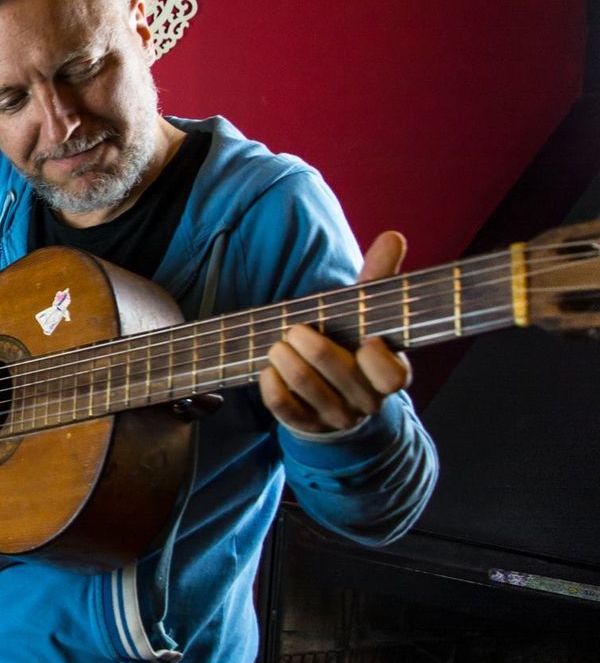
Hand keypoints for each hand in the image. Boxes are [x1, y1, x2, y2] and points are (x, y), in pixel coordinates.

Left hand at [260, 231, 413, 433]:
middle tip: (295, 329)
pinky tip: (268, 368)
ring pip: (308, 388)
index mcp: (389, 373)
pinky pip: (283, 406)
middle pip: (340, 375)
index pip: (393, 376)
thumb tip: (393, 237)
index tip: (365, 338)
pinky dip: (270, 383)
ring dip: (286, 360)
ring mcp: (335, 416)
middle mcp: (365, 400)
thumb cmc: (352, 347)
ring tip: (278, 343)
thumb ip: (378, 278)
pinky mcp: (304, 424)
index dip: (378, 359)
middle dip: (312, 347)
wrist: (336, 401)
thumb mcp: (366, 315)